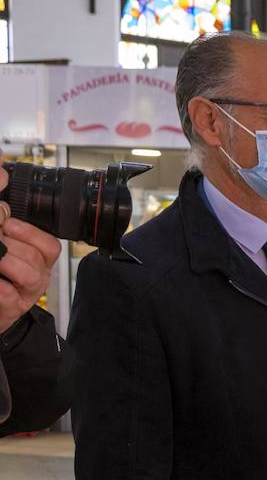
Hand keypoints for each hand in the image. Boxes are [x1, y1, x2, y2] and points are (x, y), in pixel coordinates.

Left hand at [0, 203, 62, 334]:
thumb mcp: (2, 235)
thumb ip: (3, 212)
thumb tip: (2, 172)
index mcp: (37, 255)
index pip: (49, 243)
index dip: (28, 232)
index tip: (7, 225)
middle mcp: (38, 273)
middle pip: (38, 254)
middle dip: (10, 244)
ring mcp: (28, 291)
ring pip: (28, 272)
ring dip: (4, 262)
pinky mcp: (13, 307)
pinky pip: (9, 294)